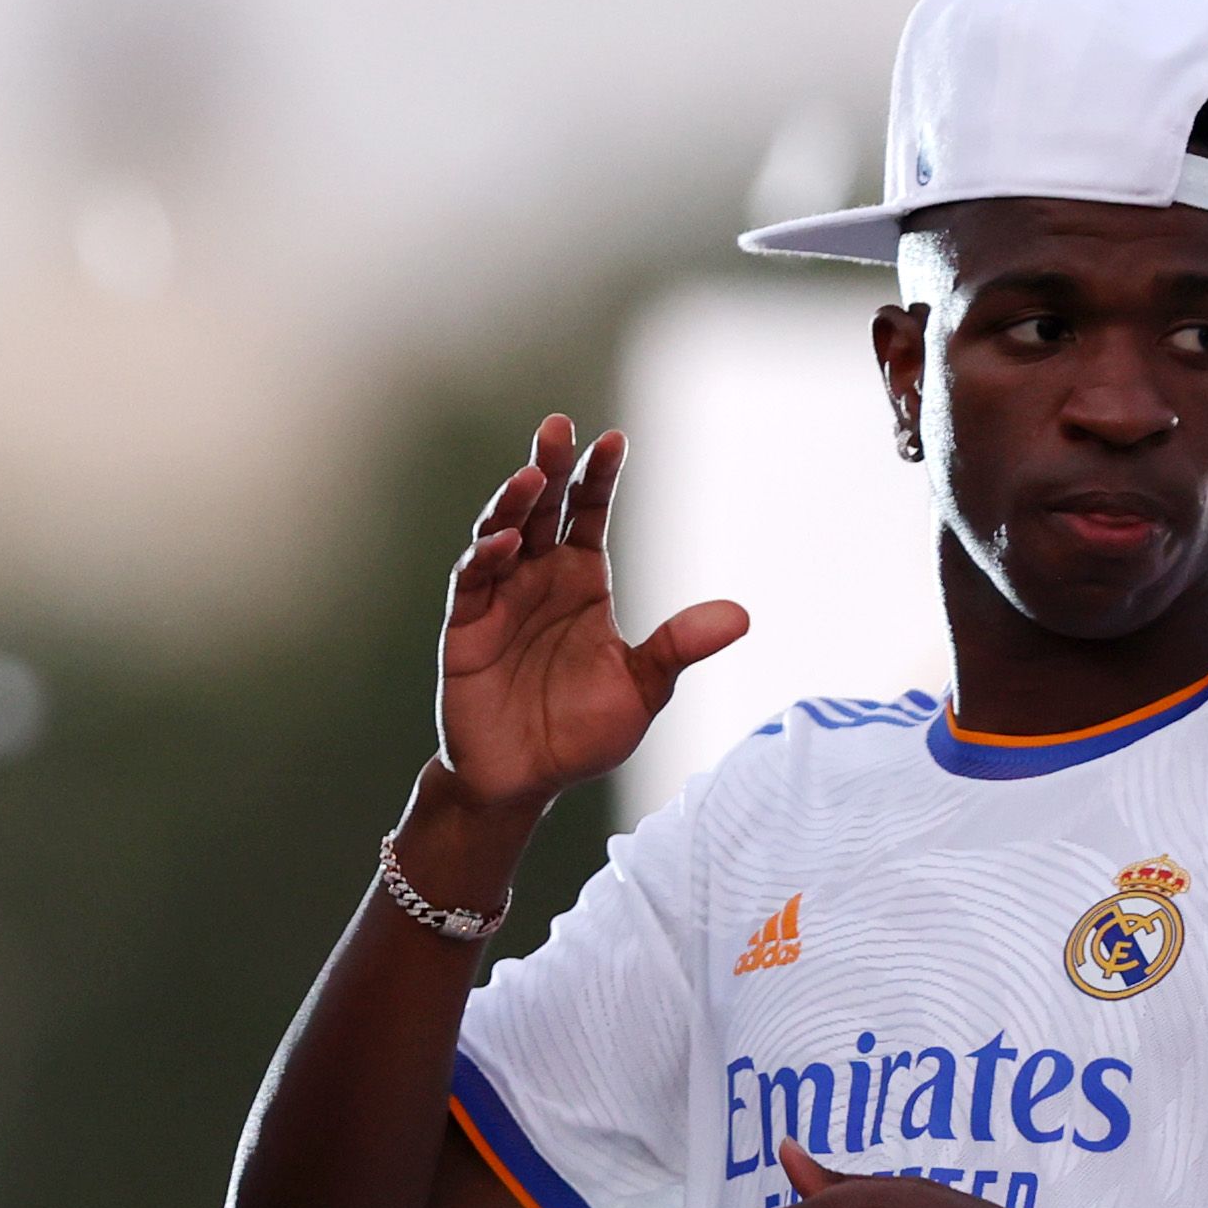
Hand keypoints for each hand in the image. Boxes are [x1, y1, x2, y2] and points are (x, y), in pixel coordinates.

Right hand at [437, 415, 746, 816]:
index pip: (588, 514)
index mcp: (582, 581)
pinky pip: (473, 581)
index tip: (614, 440)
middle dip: (548, 466)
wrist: (526, 780)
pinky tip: (506, 541)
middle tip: (557, 427)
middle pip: (541, 508)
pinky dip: (486, 557)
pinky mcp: (467, 627)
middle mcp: (539, 579)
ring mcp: (500, 599)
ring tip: (530, 474)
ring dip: (512, 503)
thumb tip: (740, 615)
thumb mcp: (644, 688)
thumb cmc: (581, 732)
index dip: (598, 477)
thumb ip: (679, 646)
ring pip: (501, 533)